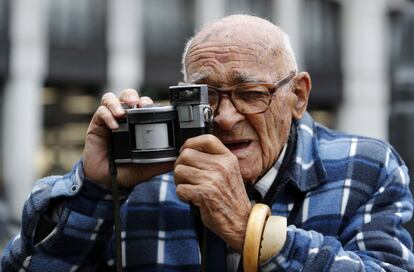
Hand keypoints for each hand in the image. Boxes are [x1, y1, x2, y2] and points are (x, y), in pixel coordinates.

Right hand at [83, 89, 173, 188]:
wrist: (109, 182)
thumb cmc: (129, 171)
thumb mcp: (150, 165)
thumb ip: (164, 159)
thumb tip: (182, 154)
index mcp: (138, 123)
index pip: (143, 105)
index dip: (148, 102)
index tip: (152, 108)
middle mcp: (124, 118)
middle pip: (128, 96)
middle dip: (133, 96)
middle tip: (137, 104)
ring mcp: (110, 120)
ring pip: (111, 98)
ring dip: (117, 102)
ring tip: (123, 113)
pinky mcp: (97, 126)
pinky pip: (100, 112)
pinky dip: (107, 115)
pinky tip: (114, 126)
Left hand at [174, 135, 251, 252]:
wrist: (241, 221)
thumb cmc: (232, 199)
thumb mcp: (230, 172)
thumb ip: (214, 160)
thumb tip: (188, 151)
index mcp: (228, 158)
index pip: (206, 139)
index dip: (191, 143)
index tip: (185, 150)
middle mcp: (220, 166)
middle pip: (186, 155)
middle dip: (181, 166)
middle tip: (186, 176)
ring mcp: (212, 180)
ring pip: (179, 171)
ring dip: (179, 181)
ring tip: (190, 188)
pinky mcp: (203, 194)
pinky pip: (180, 188)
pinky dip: (182, 195)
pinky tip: (192, 198)